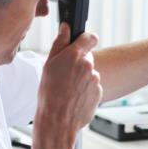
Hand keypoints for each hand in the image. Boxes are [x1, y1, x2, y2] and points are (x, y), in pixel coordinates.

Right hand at [35, 23, 102, 141]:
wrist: (58, 120)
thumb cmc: (50, 94)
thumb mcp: (48, 65)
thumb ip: (60, 43)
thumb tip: (65, 28)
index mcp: (75, 56)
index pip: (89, 37)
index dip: (85, 39)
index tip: (81, 42)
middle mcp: (88, 66)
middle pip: (87, 57)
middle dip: (78, 62)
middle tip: (65, 74)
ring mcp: (95, 80)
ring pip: (89, 73)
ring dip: (81, 78)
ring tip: (67, 89)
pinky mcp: (99, 92)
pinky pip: (92, 86)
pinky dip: (85, 90)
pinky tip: (74, 97)